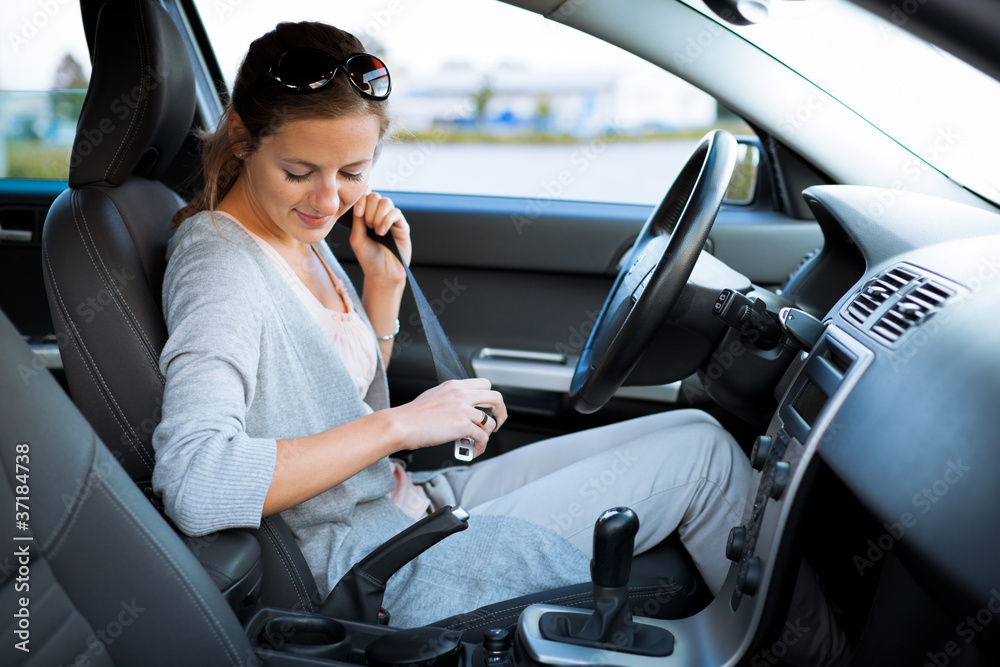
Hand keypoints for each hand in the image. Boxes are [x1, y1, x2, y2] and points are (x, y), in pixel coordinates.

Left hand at [350, 190, 410, 285]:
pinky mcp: (402, 226)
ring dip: (378, 215)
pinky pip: (396, 213)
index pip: (364, 197)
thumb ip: (357, 220)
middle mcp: (379, 215)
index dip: (361, 200)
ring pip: (386, 202)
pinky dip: (387, 220)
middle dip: (369, 209)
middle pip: (375, 196)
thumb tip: (358, 203)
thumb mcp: (357, 238)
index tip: (358, 213)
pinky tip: (382, 232)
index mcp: (366, 215)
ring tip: (376, 231)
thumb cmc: (368, 258)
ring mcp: (391, 219)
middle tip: (368, 226)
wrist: (382, 273)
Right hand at [388, 379, 506, 457]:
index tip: (489, 407)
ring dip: (486, 434)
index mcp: (455, 386)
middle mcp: (462, 394)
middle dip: (501, 412)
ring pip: (490, 422)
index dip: (490, 397)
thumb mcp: (434, 396)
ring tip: (478, 441)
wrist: (402, 424)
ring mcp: (464, 409)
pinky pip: (482, 437)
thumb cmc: (413, 415)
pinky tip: (474, 450)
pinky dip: (480, 446)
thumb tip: (462, 409)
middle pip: (496, 398)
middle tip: (498, 423)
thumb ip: (451, 398)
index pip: (484, 384)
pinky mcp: (463, 425)